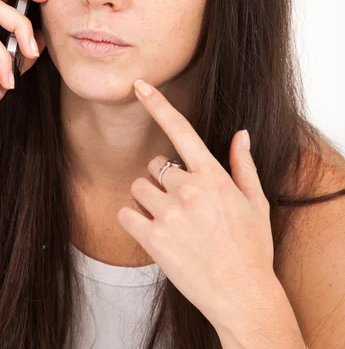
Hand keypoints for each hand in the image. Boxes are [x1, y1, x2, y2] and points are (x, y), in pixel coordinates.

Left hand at [117, 79, 275, 330]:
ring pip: (138, 187)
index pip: (181, 130)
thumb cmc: (252, 249)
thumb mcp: (255, 203)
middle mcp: (188, 189)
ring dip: (148, 200)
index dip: (158, 104)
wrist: (243, 295)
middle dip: (162, 179)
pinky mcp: (152, 238)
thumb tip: (241, 133)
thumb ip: (243, 165)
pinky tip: (155, 234)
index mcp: (212, 176)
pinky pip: (125, 214)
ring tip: (170, 222)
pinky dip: (134, 221)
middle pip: (155, 165)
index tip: (140, 85)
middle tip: (181, 204)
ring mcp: (169, 213)